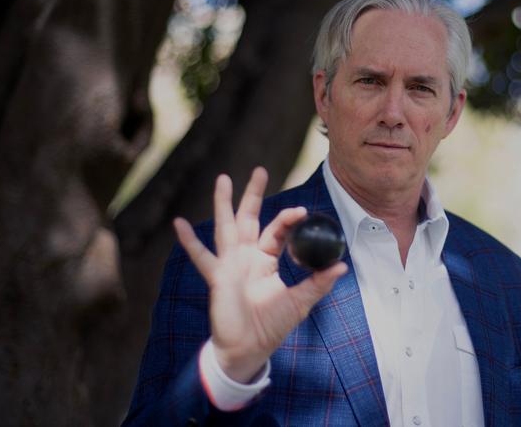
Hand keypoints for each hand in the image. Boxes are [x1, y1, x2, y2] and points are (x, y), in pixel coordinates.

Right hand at [174, 167, 347, 382]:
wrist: (249, 349)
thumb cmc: (271, 325)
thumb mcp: (300, 302)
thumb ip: (318, 283)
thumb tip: (342, 266)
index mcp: (266, 260)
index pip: (277, 231)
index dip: (287, 219)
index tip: (300, 210)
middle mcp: (246, 257)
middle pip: (250, 218)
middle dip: (253, 194)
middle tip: (260, 170)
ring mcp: (230, 264)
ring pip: (227, 227)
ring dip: (223, 203)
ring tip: (222, 179)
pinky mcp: (218, 276)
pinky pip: (201, 256)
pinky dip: (189, 241)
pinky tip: (178, 223)